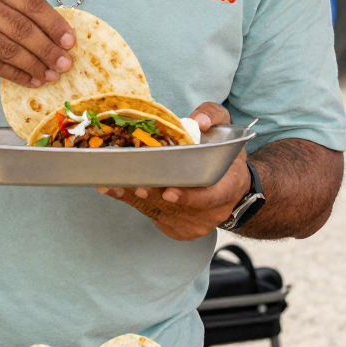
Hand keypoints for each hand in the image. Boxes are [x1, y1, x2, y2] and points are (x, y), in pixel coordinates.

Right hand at [0, 0, 73, 87]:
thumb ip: (13, 4)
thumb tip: (54, 30)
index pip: (30, 3)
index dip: (54, 23)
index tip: (69, 40)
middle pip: (22, 28)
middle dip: (48, 49)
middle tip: (65, 63)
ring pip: (9, 49)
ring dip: (34, 65)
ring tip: (51, 75)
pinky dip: (16, 74)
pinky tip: (30, 80)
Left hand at [96, 103, 247, 240]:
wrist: (231, 189)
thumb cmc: (225, 158)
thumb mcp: (227, 131)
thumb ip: (214, 117)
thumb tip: (199, 120)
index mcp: (226, 189)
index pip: (209, 197)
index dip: (189, 197)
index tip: (170, 192)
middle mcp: (209, 212)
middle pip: (175, 205)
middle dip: (152, 192)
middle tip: (131, 182)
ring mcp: (191, 224)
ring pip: (158, 210)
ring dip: (134, 196)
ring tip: (113, 183)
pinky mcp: (175, 229)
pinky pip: (150, 214)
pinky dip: (132, 201)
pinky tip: (114, 189)